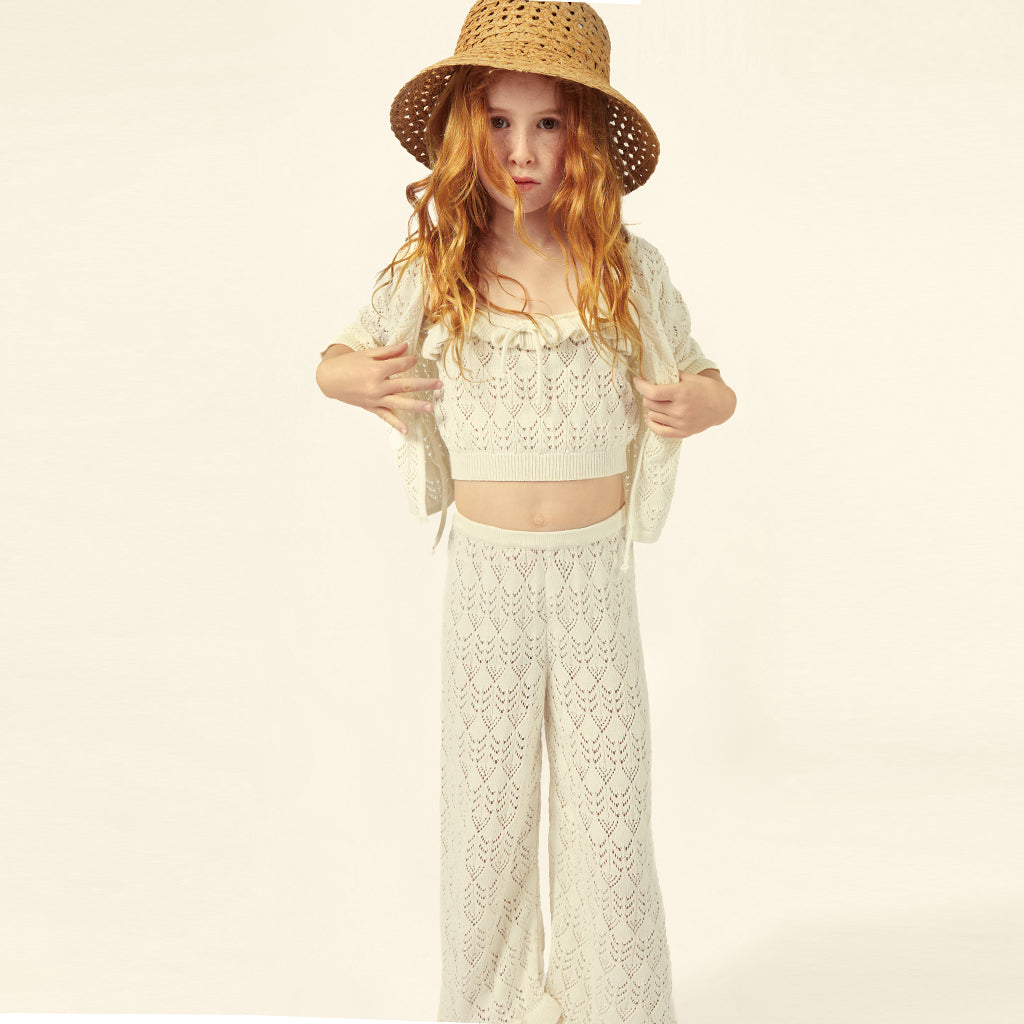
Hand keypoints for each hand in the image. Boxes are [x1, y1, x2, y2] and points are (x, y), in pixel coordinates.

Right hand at [321, 341, 441, 433]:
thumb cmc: (348, 364)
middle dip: (424, 385)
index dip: (410, 361)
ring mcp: (375, 399)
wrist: (329, 378)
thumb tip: (407, 346)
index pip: (401, 365)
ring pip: (399, 403)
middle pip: (406, 385)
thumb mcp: (367, 354)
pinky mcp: (371, 407)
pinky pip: (385, 416)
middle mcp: (377, 386)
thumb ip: (388, 352)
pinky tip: (406, 430)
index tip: (415, 359)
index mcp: (377, 370)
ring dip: (416, 405)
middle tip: (439, 385)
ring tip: (431, 407)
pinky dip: (395, 423)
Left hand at [633, 370, 735, 438]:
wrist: (722, 406)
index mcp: (682, 393)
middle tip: (650, 391)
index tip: (637, 380)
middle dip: (646, 396)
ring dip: (650, 408)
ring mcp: (681, 423)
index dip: (641, 386)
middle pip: (650, 404)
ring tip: (654, 402)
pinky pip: (659, 430)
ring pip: (652, 416)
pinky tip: (651, 416)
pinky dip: (652, 422)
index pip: (652, 392)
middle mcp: (680, 410)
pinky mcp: (682, 433)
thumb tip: (653, 373)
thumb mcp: (690, 377)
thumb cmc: (706, 389)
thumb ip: (672, 375)